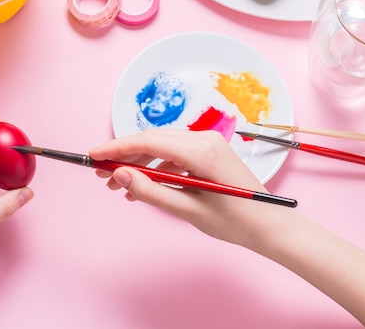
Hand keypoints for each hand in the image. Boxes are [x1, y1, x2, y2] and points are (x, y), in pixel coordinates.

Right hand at [89, 128, 283, 247]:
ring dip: (138, 163)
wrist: (271, 226)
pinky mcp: (209, 152)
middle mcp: (204, 139)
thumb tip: (120, 176)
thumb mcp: (187, 210)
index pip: (147, 140)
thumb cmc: (235, 221)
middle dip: (124, 156)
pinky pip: (174, 154)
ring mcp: (208, 143)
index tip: (93, 155)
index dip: (116, 147)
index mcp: (201, 150)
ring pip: (161, 146)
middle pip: (152, 140)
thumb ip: (150, 191)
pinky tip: (142, 186)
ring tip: (117, 185)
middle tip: (99, 173)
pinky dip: (155, 167)